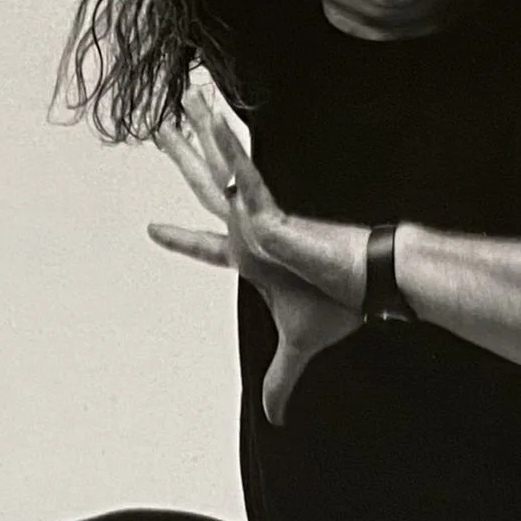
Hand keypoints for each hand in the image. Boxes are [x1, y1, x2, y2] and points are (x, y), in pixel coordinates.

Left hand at [150, 81, 365, 425]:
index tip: (152, 229)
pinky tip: (209, 119)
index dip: (180, 239)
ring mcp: (256, 216)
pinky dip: (226, 149)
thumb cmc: (339, 306)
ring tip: (179, 100)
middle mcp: (249, 229)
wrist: (368, 285)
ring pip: (217, 169)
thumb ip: (281, 383)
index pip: (207, 247)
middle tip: (159, 127)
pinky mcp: (270, 211)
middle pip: (203, 189)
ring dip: (198, 135)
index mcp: (252, 257)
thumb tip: (274, 420)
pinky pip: (241, 174)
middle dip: (182, 158)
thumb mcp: (295, 351)